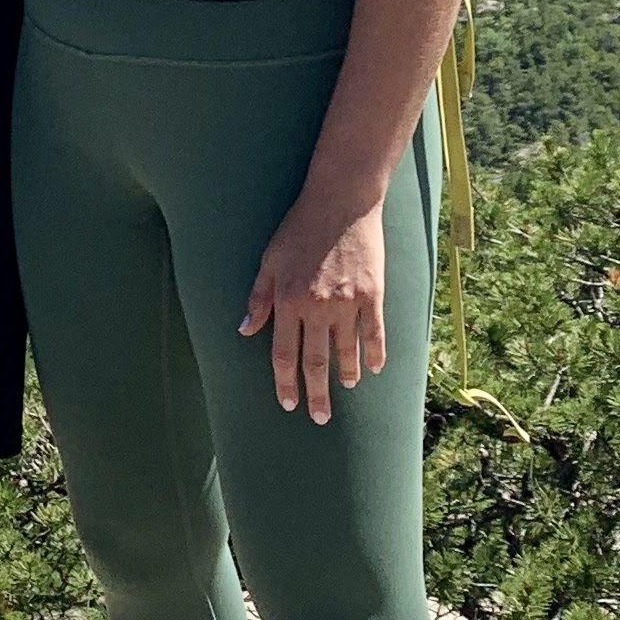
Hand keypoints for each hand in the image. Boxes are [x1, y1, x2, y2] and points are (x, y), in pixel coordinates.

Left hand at [241, 197, 387, 422]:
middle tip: (319, 418)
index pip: (284, 354)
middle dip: (316, 393)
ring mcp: (347, 302)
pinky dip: (375, 353)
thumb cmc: (299, 228)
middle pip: (316, 362)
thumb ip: (258, 298)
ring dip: (345, 375)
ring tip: (344, 389)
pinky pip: (374, 333)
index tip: (289, 403)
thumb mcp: (269, 260)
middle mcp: (317, 307)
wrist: (340, 201)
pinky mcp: (373, 294)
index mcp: (288, 300)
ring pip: (346, 351)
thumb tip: (245, 331)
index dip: (285, 382)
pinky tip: (374, 369)